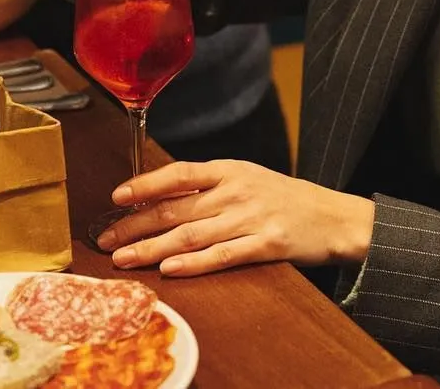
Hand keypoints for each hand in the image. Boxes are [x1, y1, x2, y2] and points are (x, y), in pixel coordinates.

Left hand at [95, 160, 375, 276]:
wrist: (334, 216)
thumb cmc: (284, 198)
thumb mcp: (247, 178)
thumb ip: (208, 185)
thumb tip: (159, 195)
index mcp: (229, 170)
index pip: (178, 173)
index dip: (145, 184)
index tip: (116, 197)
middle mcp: (236, 191)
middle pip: (176, 208)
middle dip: (136, 225)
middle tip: (106, 240)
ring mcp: (251, 218)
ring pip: (191, 234)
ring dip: (153, 248)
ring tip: (125, 259)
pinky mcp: (266, 245)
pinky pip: (222, 255)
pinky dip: (194, 263)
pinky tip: (171, 269)